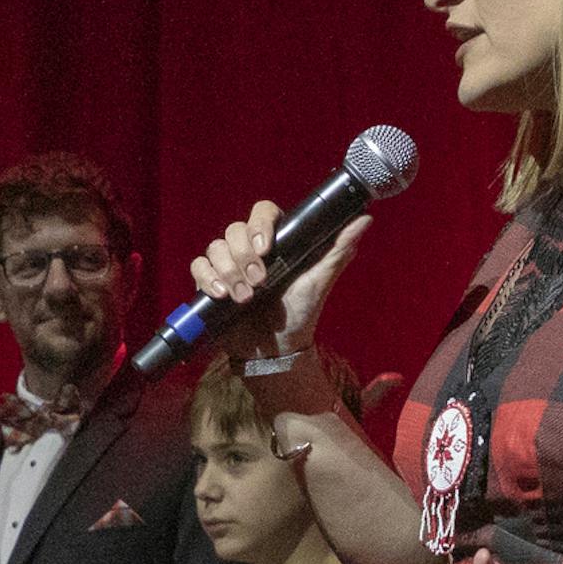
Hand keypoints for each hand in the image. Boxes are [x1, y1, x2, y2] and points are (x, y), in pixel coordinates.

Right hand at [188, 198, 372, 360]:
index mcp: (276, 241)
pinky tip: (221, 296)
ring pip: (215, 248)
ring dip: (229, 272)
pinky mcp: (210, 283)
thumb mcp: (320, 280)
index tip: (266, 247)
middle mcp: (249, 249)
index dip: (259, 224)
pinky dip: (207, 279)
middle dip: (244, 256)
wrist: (276, 351)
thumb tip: (364, 219)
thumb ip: (339, 250)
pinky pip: (198, 267)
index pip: (262, 212)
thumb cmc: (300, 313)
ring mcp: (228, 265)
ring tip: (245, 298)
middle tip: (260, 281)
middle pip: (234, 230)